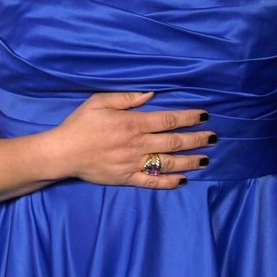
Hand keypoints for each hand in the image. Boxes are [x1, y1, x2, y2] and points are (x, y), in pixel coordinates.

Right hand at [49, 91, 213, 188]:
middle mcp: (137, 144)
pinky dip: (169, 182)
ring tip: (206, 159)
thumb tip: (151, 94)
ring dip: (189, 161)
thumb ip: (127, 98)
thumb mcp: (100, 101)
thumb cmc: (81, 124)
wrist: (63, 153)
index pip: (168, 120)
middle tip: (213, 137)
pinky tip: (183, 180)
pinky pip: (152, 182)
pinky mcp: (127, 178)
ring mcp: (133, 163)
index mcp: (133, 123)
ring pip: (168, 163)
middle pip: (174, 142)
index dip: (188, 117)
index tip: (204, 116)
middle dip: (196, 139)